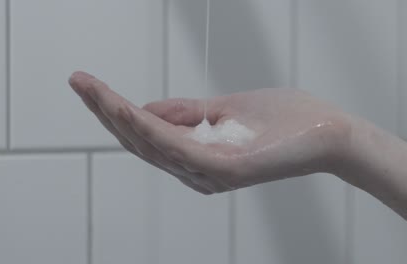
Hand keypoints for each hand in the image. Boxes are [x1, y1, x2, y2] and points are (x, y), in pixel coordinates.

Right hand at [69, 71, 350, 193]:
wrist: (328, 132)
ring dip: (117, 115)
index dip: (117, 112)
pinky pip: (175, 145)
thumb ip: (186, 112)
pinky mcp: (223, 169)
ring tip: (90, 89)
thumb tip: (147, 107)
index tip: (92, 87)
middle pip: (141, 141)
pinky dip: (147, 125)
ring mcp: (208, 173)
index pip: (148, 135)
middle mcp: (197, 171)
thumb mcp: (225, 109)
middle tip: (78, 82)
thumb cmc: (284, 121)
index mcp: (197, 158)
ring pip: (151, 143)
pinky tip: (125, 106)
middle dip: (106, 111)